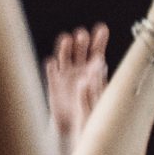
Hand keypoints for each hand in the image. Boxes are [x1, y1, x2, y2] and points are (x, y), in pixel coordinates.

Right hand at [44, 24, 109, 154]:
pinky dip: (51, 67)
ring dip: (65, 47)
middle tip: (82, 35)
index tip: (102, 29)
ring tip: (67, 39)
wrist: (74, 125)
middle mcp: (80, 67)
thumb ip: (98, 80)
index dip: (100, 39)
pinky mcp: (54, 83)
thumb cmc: (91, 110)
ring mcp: (66, 74)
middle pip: (80, 48)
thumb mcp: (99, 97)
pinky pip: (52, 71)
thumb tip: (100, 64)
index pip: (97, 50)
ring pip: (65, 55)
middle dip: (82, 40)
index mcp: (94, 69)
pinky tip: (52, 63)